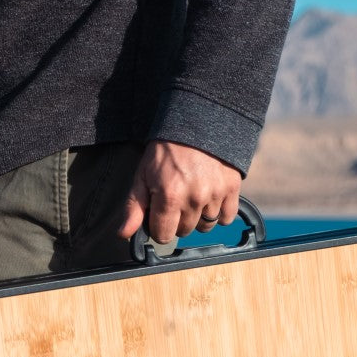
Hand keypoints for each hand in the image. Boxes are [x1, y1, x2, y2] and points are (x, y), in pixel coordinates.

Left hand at [118, 141, 241, 243]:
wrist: (196, 122)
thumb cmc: (165, 150)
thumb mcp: (143, 175)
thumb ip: (134, 207)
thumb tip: (124, 234)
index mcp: (169, 197)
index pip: (163, 235)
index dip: (158, 226)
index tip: (159, 213)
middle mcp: (194, 199)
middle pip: (184, 231)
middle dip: (177, 220)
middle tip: (176, 198)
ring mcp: (215, 194)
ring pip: (205, 226)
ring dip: (198, 217)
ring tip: (193, 196)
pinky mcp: (232, 188)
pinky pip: (227, 218)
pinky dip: (219, 212)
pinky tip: (210, 198)